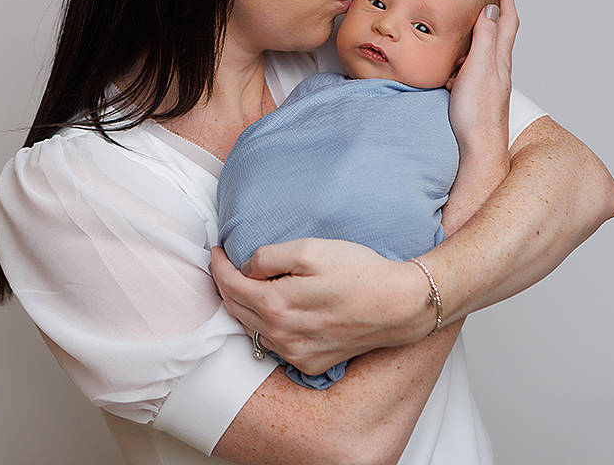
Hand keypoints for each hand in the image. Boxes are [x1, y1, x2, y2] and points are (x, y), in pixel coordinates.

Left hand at [210, 239, 428, 373]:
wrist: (397, 305)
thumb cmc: (358, 272)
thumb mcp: (310, 249)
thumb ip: (269, 257)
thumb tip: (246, 267)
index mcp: (276, 305)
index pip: (230, 285)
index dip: (218, 266)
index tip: (216, 251)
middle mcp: (280, 335)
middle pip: (236, 309)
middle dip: (225, 285)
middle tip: (226, 265)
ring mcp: (295, 354)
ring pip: (253, 329)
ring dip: (244, 307)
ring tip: (247, 284)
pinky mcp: (309, 364)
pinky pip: (276, 345)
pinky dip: (268, 326)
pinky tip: (276, 310)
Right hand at [446, 0, 518, 157]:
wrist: (479, 149)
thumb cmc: (477, 112)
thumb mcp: (478, 68)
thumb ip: (485, 38)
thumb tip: (491, 8)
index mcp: (500, 58)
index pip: (507, 20)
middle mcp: (498, 68)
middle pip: (502, 32)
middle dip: (496, 9)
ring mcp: (490, 81)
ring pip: (488, 49)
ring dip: (481, 31)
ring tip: (469, 20)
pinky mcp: (479, 93)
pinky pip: (474, 65)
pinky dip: (467, 53)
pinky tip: (456, 58)